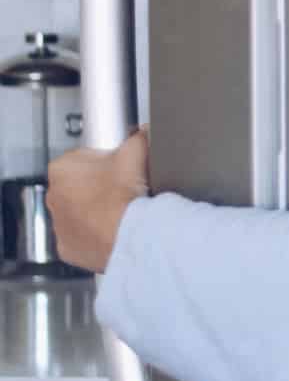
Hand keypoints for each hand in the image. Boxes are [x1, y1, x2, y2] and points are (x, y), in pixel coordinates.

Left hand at [50, 127, 148, 273]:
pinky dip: (96, 232)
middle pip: (79, 184)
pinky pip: (82, 235)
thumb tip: (144, 133)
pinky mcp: (68, 247)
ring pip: (79, 211)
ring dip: (96, 209)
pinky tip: (114, 226)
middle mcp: (53, 197)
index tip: (120, 167)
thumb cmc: (125, 195)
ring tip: (121, 208)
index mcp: (62, 169)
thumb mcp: (136, 152)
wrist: (131, 234)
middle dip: (99, 184)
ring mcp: (58, 224)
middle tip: (123, 188)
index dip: (107, 160)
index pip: (85, 157)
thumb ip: (137, 137)